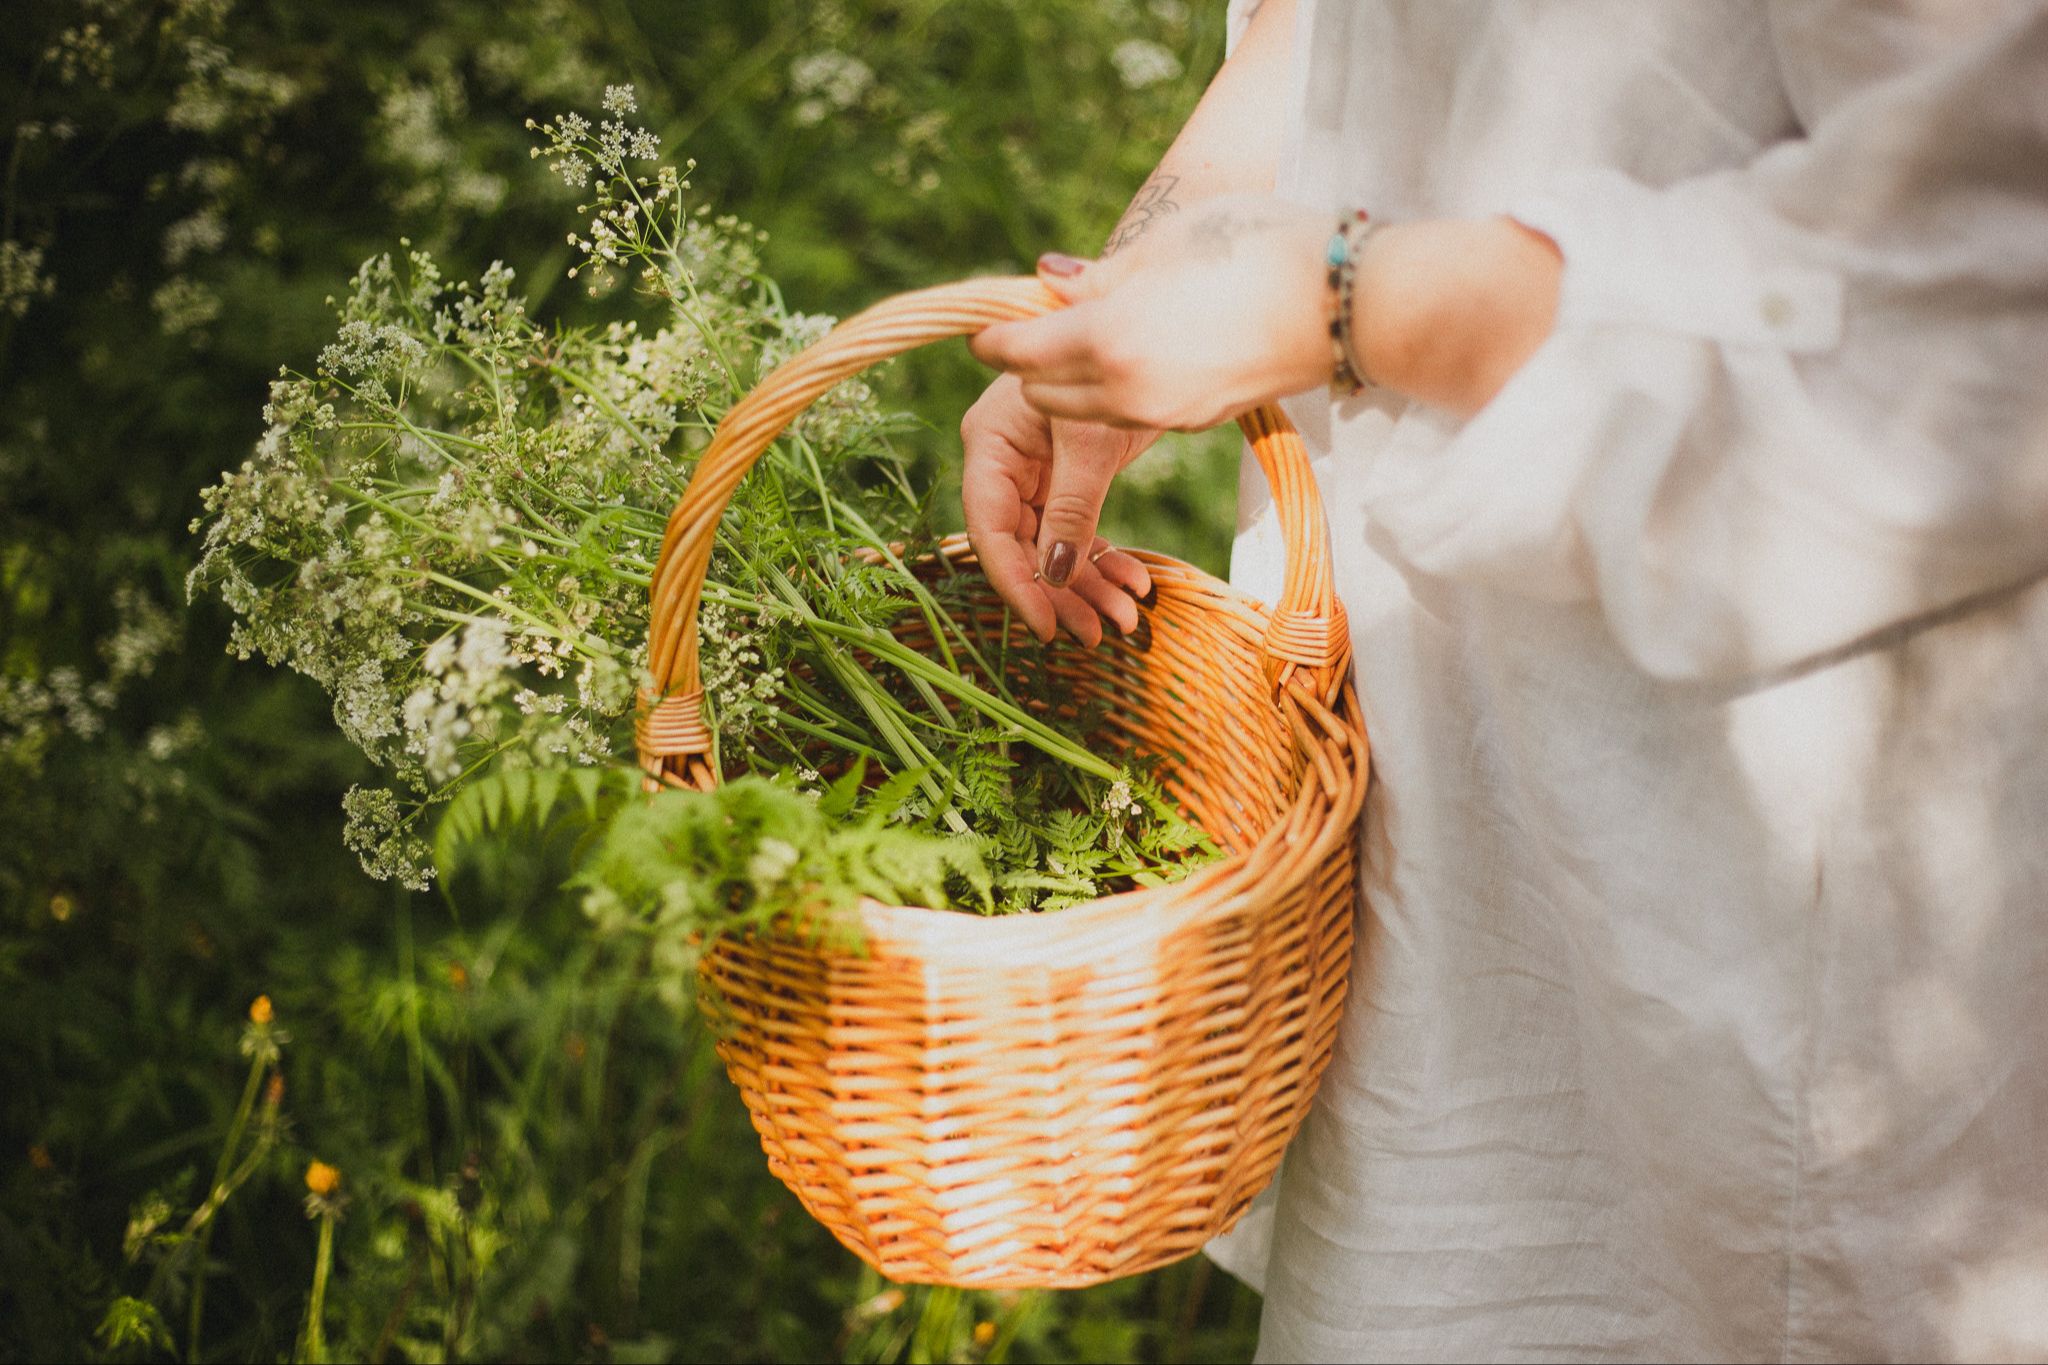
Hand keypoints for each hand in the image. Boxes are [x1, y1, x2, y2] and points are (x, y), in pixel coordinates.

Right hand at [959, 373, 1155, 645]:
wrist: (1154, 333)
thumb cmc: (1112, 366)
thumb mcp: (1090, 444)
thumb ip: (1070, 510)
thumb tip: (1053, 577)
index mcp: (990, 444)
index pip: (990, 529)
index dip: (1015, 583)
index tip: (1045, 628)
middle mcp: (1004, 461)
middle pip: (1021, 546)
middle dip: (1062, 593)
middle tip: (1099, 635)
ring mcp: (1035, 470)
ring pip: (1052, 545)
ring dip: (1088, 585)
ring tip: (1126, 620)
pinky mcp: (1067, 475)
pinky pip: (1077, 530)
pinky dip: (1105, 559)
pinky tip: (1136, 583)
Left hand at [969, 194, 1331, 431]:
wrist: (1345, 302)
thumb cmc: (1255, 248)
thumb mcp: (1166, 242)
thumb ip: (1098, 275)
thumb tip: (1047, 284)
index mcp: (1108, 339)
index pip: (1016, 353)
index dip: (992, 336)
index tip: (985, 324)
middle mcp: (1126, 390)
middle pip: (1040, 393)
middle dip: (1030, 362)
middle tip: (1044, 322)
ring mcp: (1163, 414)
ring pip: (1085, 411)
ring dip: (1073, 381)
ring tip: (1094, 335)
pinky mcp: (1195, 422)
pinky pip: (1132, 413)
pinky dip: (1117, 392)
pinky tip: (1143, 352)